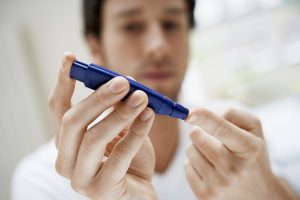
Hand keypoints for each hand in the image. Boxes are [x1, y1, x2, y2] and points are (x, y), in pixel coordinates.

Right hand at [48, 53, 156, 199]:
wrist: (139, 192)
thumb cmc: (129, 160)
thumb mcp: (121, 129)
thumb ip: (117, 109)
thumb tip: (123, 82)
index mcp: (67, 142)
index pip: (58, 108)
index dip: (63, 82)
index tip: (70, 58)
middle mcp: (66, 160)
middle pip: (72, 121)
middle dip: (98, 97)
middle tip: (122, 81)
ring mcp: (79, 178)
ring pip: (93, 137)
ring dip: (120, 113)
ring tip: (142, 96)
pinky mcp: (100, 190)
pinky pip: (119, 156)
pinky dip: (136, 132)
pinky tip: (149, 116)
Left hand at [184, 108, 298, 199]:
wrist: (259, 194)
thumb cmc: (252, 154)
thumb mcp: (254, 130)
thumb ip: (232, 114)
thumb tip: (201, 114)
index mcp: (249, 148)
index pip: (222, 129)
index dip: (204, 118)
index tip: (189, 113)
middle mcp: (234, 168)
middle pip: (198, 137)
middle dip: (199, 130)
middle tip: (211, 137)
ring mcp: (219, 184)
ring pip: (190, 150)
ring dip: (196, 147)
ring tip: (213, 154)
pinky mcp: (205, 195)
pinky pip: (187, 166)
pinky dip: (194, 163)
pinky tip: (209, 168)